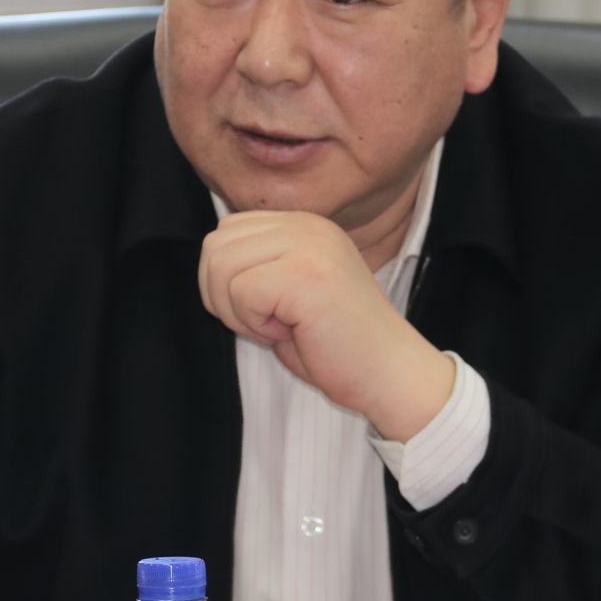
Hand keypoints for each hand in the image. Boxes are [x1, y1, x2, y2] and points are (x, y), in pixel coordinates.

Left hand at [199, 210, 454, 440]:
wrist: (390, 374)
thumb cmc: (339, 348)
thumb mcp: (291, 293)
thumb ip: (257, 269)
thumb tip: (210, 266)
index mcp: (305, 226)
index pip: (228, 231)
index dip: (227, 279)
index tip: (263, 310)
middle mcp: (307, 226)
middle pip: (216, 244)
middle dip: (221, 295)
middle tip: (263, 323)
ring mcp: (308, 245)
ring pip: (221, 265)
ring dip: (236, 310)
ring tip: (278, 327)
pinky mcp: (304, 273)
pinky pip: (240, 292)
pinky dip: (253, 323)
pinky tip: (291, 332)